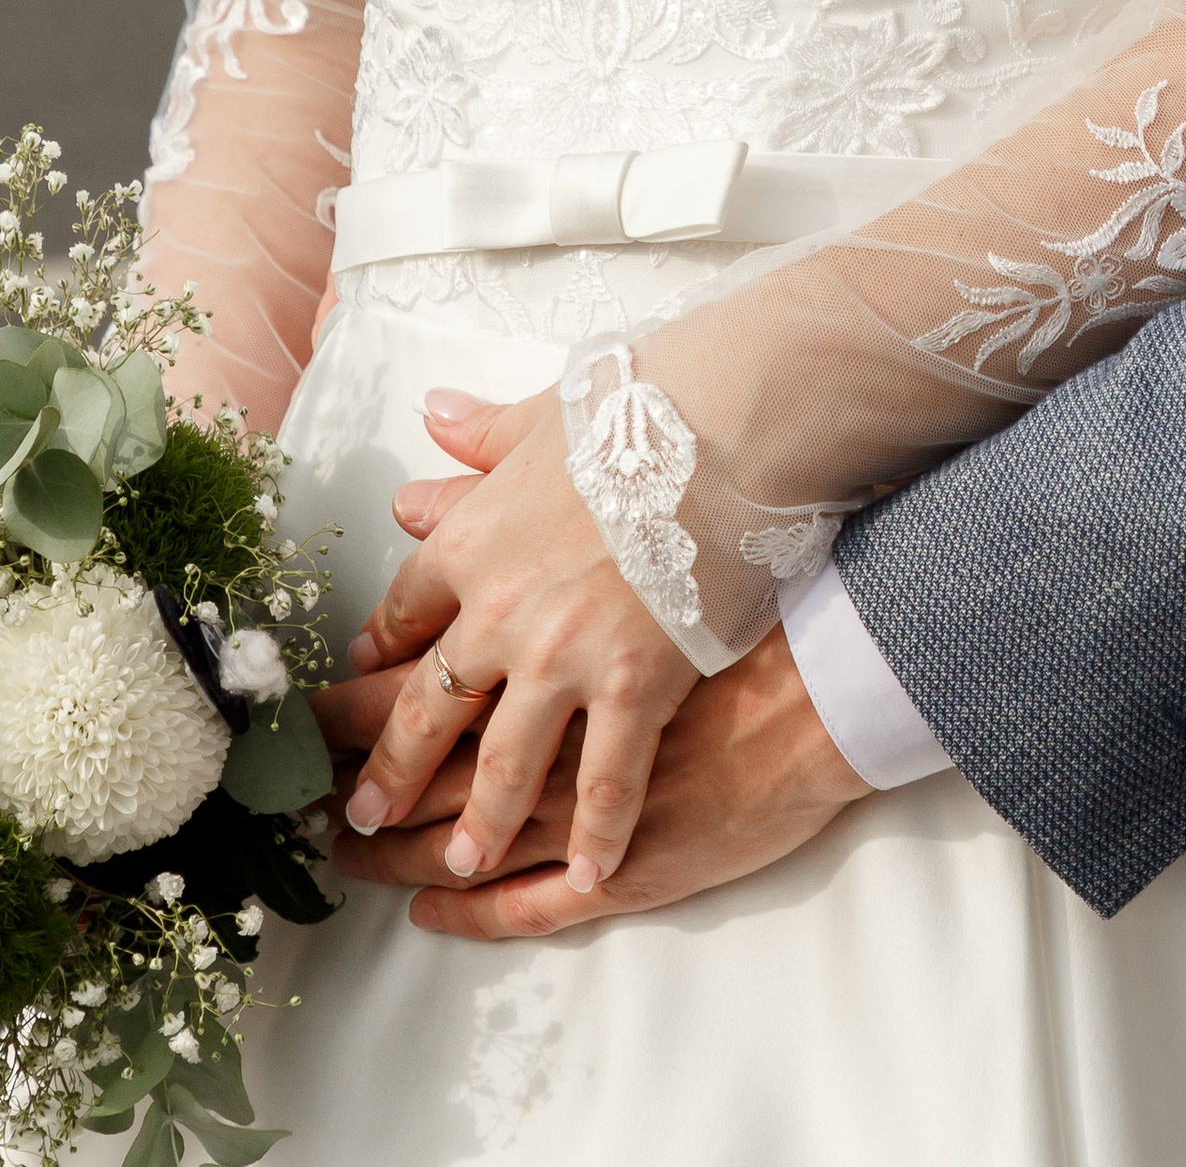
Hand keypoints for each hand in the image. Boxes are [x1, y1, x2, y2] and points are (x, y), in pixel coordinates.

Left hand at [339, 387, 700, 894]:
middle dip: (391, 770)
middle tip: (359, 815)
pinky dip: (597, 835)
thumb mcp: (547, 417)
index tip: (360, 684)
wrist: (727, 428)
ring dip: (477, 823)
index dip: (379, 657)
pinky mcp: (637, 688)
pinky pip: (608, 782)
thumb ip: (486, 435)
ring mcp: (568, 662)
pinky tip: (590, 871)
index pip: (406, 613)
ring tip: (457, 859)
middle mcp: (503, 615)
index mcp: (474, 545)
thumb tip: (438, 414)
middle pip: (427, 709)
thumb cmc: (640, 414)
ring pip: (504, 766)